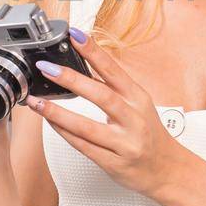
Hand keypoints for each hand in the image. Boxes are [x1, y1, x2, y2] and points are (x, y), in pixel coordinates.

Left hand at [20, 27, 186, 197]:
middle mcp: (133, 118)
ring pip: (87, 126)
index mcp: (138, 98)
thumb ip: (114, 89)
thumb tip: (82, 68)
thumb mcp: (139, 105)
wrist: (168, 169)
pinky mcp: (114, 163)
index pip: (113, 70)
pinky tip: (50, 123)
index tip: (74, 36)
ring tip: (37, 101)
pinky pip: (84, 146)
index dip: (93, 52)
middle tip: (47, 67)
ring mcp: (124, 142)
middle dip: (72, 79)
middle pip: (101, 95)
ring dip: (58, 113)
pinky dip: (64, 133)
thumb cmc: (149, 135)